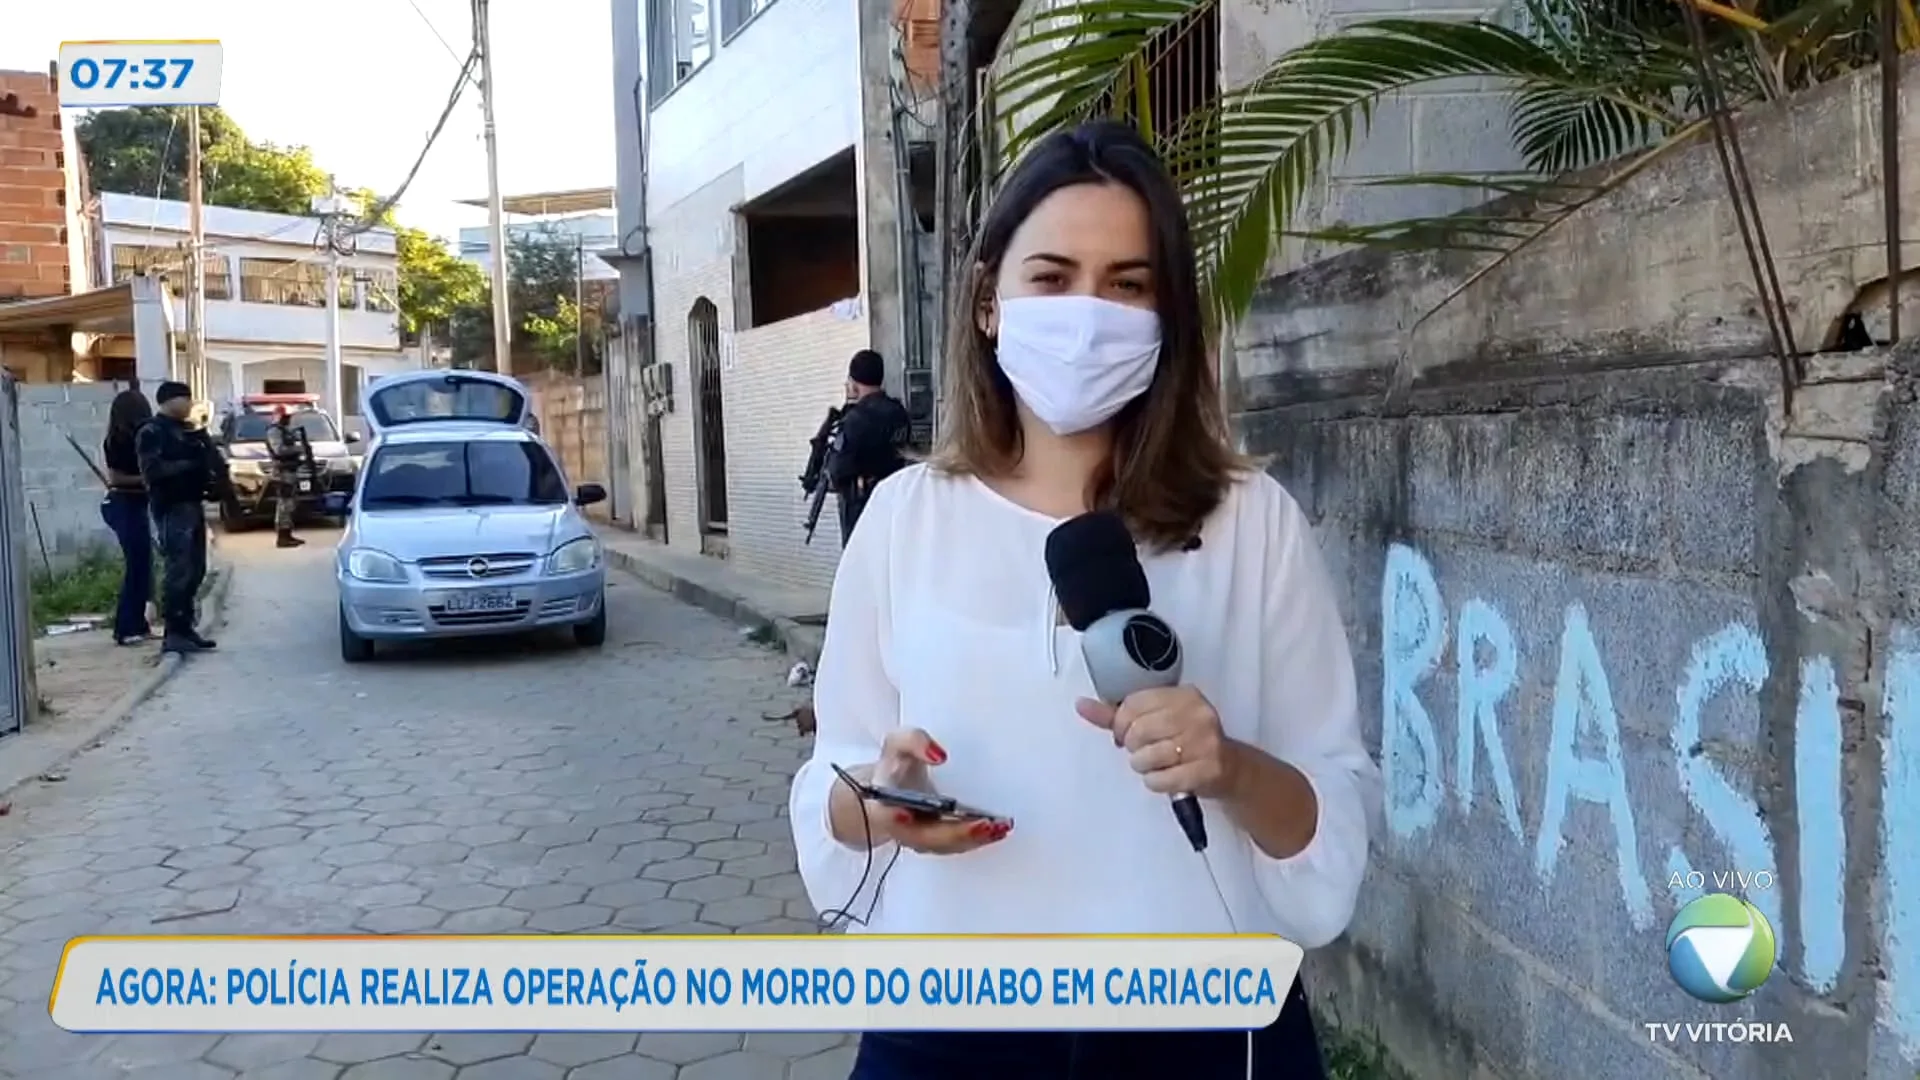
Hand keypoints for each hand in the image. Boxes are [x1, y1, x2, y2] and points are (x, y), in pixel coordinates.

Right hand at [856, 728, 1010, 854]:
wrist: (894, 788)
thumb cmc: (897, 766)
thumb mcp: (898, 743)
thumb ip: (914, 741)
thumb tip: (938, 754)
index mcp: (881, 803)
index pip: (883, 815)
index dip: (892, 818)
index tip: (906, 814)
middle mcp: (899, 828)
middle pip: (924, 837)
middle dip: (955, 832)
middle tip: (985, 824)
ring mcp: (919, 840)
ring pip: (945, 845)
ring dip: (973, 839)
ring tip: (1000, 826)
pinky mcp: (937, 842)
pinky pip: (957, 845)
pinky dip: (978, 838)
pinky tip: (999, 828)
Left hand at [1076, 686, 1239, 799]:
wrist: (1229, 769)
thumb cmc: (1186, 742)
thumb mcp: (1157, 720)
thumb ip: (1117, 714)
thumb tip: (1080, 704)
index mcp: (1183, 695)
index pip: (1132, 705)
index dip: (1121, 725)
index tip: (1127, 735)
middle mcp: (1197, 713)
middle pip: (1138, 731)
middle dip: (1133, 748)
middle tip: (1144, 753)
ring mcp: (1205, 742)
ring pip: (1146, 757)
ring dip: (1144, 767)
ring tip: (1158, 765)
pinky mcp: (1207, 769)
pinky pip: (1160, 780)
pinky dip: (1156, 783)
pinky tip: (1167, 778)